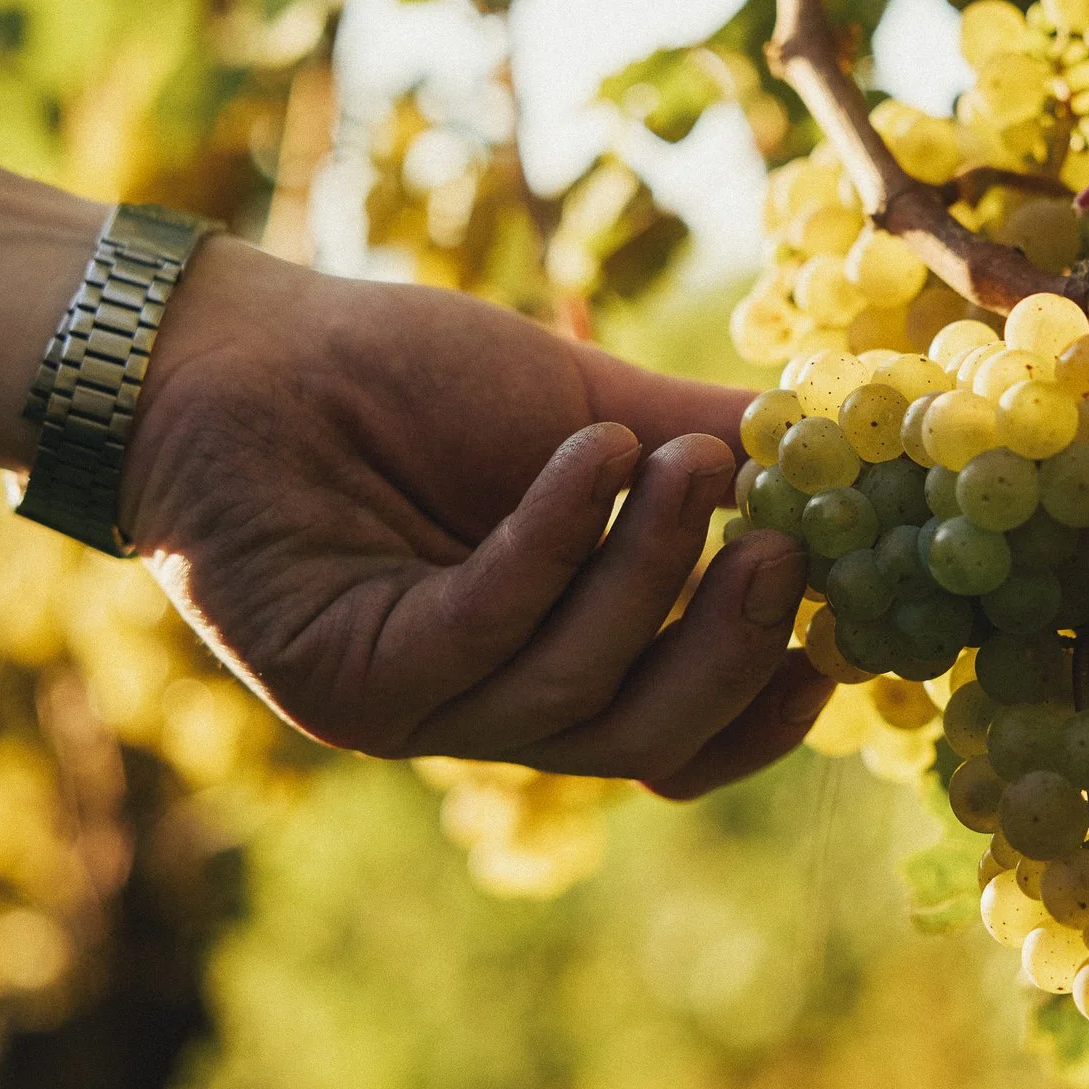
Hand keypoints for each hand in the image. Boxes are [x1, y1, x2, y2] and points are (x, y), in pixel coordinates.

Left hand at [120, 238, 829, 797]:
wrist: (239, 348)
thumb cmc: (407, 380)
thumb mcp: (592, 409)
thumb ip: (706, 444)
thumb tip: (849, 440)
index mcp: (553, 664)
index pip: (676, 737)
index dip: (761, 708)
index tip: (835, 641)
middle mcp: (487, 709)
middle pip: (641, 740)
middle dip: (726, 650)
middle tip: (786, 552)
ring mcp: (413, 711)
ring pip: (571, 692)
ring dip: (647, 572)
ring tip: (681, 464)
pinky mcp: (344, 684)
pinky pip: (480, 634)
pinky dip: (551, 544)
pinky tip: (592, 455)